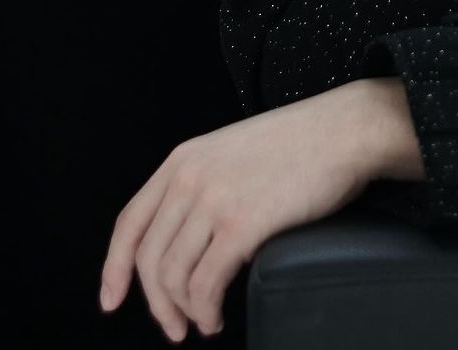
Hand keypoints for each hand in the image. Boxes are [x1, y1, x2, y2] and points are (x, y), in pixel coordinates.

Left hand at [99, 82, 384, 341]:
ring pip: (173, 278)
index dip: (114, 268)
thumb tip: (188, 239)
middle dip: (157, 304)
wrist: (345, 130)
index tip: (112, 299)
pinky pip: (205, 285)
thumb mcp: (233, 151)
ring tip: (205, 322)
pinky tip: (217, 316)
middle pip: (149, 259)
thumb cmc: (302, 142)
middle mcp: (190, 178)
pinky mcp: (243, 224)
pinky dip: (205, 312)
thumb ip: (203, 184)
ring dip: (184, 312)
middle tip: (174, 327)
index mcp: (184, 159)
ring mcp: (215, 200)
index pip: (129, 222)